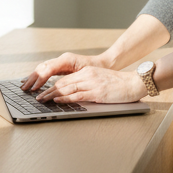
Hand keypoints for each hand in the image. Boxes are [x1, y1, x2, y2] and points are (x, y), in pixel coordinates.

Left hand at [22, 54, 146, 104]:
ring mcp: (92, 84)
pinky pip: (77, 95)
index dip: (52, 86)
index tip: (43, 91)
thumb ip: (87, 84)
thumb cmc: (119, 84)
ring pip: (67, 89)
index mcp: (88, 72)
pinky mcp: (97, 92)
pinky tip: (58, 100)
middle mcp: (87, 75)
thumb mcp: (101, 80)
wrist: (134, 83)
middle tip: (38, 97)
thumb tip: (74, 93)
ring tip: (42, 100)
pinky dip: (65, 98)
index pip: (65, 79)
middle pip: (63, 83)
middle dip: (48, 91)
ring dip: (52, 95)